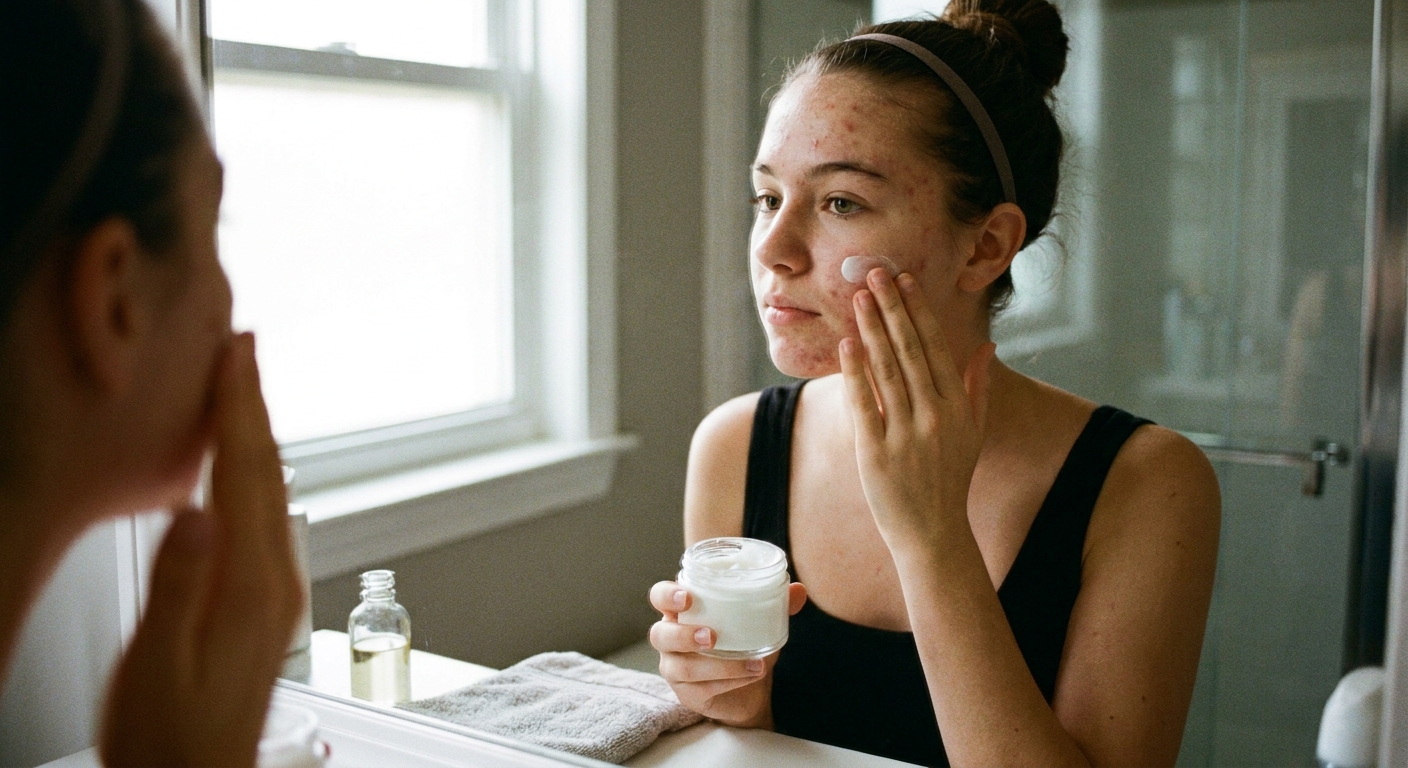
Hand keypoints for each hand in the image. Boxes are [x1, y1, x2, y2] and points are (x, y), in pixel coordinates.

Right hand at [99, 333, 304, 767]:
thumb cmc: (168, 737)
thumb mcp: (157, 664)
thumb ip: (178, 588)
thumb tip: (196, 515)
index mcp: (249, 586)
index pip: (244, 476)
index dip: (238, 410)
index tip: (235, 355)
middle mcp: (274, 581)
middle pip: (265, 474)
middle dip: (253, 407)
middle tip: (243, 347)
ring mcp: (274, 591)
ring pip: (267, 492)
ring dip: (255, 435)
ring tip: (242, 388)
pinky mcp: (263, 604)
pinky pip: (261, 518)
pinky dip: (251, 474)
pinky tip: (239, 468)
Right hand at [648, 579, 806, 727]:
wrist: (750, 690)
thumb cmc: (744, 644)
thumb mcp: (760, 622)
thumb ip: (777, 605)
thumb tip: (800, 590)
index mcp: (683, 612)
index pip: (660, 596)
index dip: (666, 595)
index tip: (687, 596)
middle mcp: (671, 639)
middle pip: (660, 635)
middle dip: (683, 635)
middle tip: (712, 635)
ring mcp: (675, 669)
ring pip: (681, 667)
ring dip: (715, 665)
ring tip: (749, 661)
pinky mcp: (687, 694)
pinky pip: (700, 689)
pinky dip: (728, 681)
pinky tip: (750, 674)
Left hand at [838, 269, 994, 552]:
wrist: (932, 532)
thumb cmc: (950, 479)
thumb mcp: (974, 432)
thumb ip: (978, 387)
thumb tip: (986, 345)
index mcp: (957, 407)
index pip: (935, 347)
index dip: (918, 311)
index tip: (906, 280)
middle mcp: (934, 416)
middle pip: (909, 350)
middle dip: (891, 307)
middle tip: (874, 273)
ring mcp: (905, 434)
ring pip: (886, 370)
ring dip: (871, 329)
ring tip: (858, 297)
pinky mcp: (876, 452)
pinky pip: (864, 403)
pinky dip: (855, 372)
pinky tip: (847, 344)